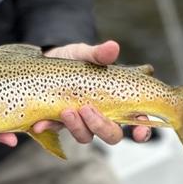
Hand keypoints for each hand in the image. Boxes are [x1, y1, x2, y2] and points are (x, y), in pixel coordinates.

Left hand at [33, 41, 151, 144]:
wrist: (45, 60)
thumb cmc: (73, 59)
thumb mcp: (85, 53)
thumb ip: (98, 54)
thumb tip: (112, 47)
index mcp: (116, 100)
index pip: (137, 121)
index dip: (142, 130)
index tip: (138, 132)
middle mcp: (102, 114)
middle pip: (112, 134)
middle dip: (102, 127)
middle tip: (87, 109)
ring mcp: (81, 121)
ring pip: (86, 136)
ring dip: (77, 127)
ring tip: (65, 110)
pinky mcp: (60, 122)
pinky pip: (57, 131)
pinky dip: (49, 127)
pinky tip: (40, 123)